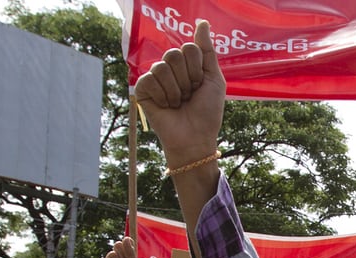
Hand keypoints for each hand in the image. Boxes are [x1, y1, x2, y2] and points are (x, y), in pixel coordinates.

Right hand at [134, 20, 224, 168]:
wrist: (195, 137)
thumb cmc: (207, 111)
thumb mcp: (214, 79)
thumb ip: (207, 51)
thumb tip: (202, 22)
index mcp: (186, 64)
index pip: (188, 48)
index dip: (197, 69)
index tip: (200, 85)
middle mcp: (169, 68)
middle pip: (174, 54)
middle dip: (187, 79)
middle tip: (189, 95)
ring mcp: (154, 78)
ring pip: (162, 67)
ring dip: (176, 90)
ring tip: (179, 103)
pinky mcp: (142, 89)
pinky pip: (150, 79)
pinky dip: (163, 96)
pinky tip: (166, 106)